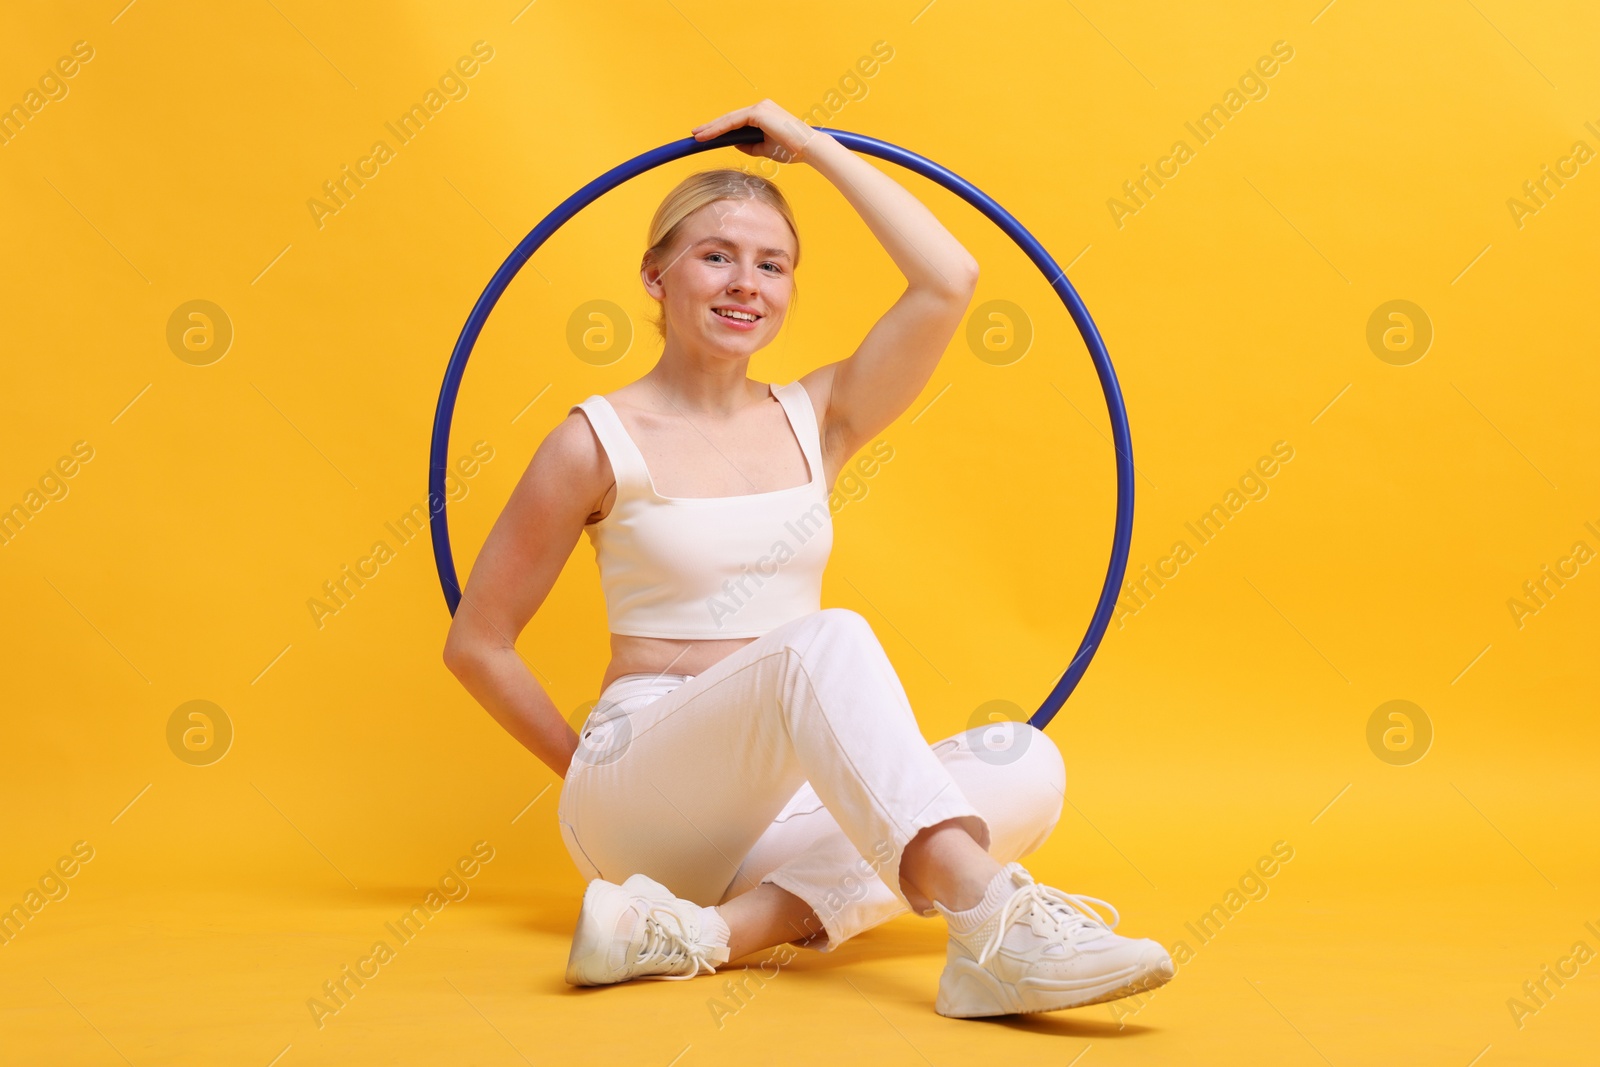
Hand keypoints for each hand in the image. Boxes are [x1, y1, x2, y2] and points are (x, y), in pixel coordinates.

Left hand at [690, 99, 822, 164]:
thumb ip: (749, 145)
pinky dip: (719, 129)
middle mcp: (761, 107)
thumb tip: (734, 143)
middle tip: (695, 135)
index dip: (719, 129)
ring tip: (697, 137)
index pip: (737, 122)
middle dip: (711, 127)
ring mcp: (759, 108)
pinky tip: (708, 135)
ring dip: (712, 128)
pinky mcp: (758, 112)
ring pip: (729, 119)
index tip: (705, 136)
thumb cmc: (791, 149)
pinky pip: (734, 121)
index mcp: (764, 114)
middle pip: (730, 118)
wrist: (808, 148)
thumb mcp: (765, 149)